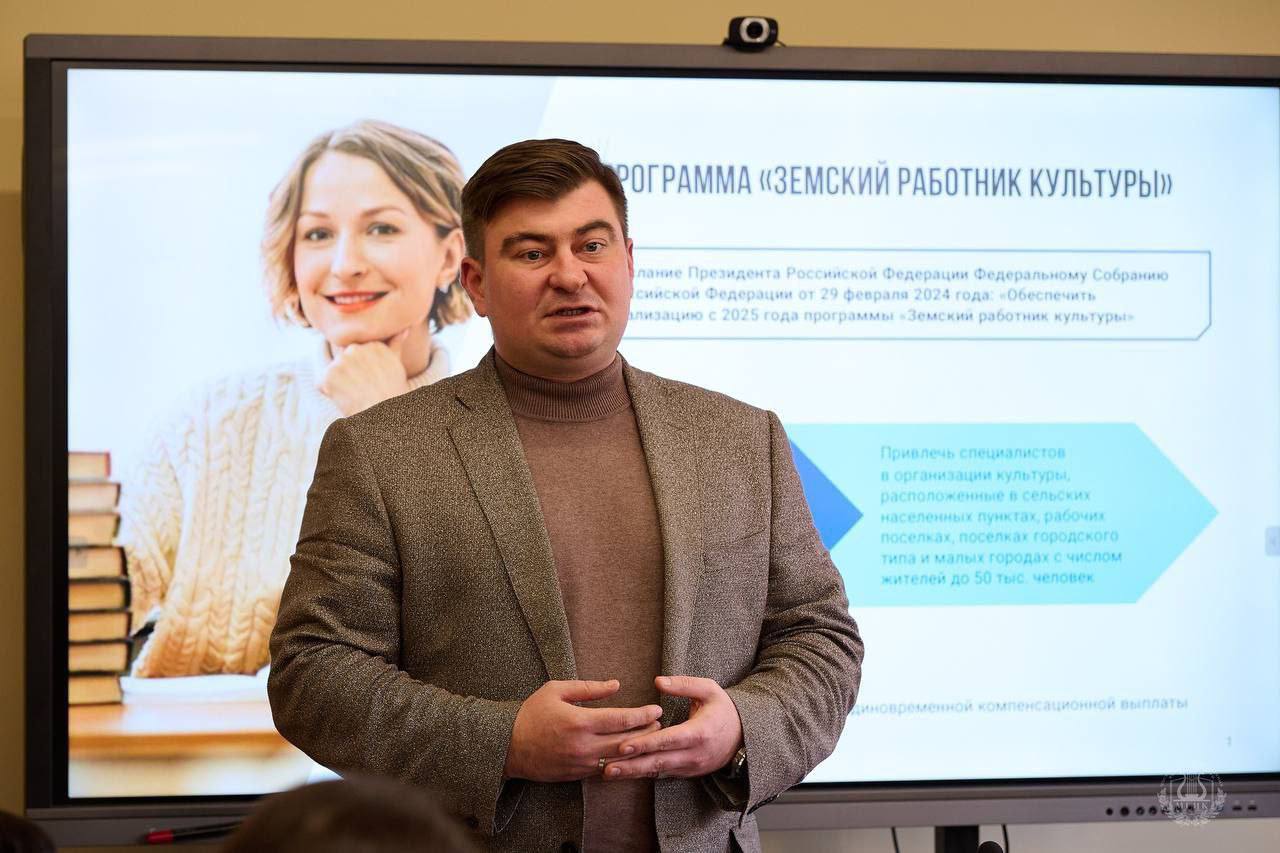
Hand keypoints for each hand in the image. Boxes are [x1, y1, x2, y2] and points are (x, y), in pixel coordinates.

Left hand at [319, 329, 411, 415]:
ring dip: (339, 384)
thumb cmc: (392, 393)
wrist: (384, 416)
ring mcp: (341, 362)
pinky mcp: (328, 376)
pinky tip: (345, 399)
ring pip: (333, 372)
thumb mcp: (396, 366)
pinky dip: (329, 393)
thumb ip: (395, 344)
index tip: (372, 381)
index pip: (357, 354)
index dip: (362, 370)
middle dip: (349, 374)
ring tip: (356, 395)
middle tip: (364, 390)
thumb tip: (404, 329)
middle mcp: (355, 349)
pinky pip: (322, 384)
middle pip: (344, 360)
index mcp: (372, 345)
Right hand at [504, 679, 663, 782]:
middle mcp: (583, 746)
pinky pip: (606, 770)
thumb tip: (616, 684)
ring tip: (652, 739)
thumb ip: (589, 688)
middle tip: (661, 723)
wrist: (507, 747)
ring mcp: (581, 764)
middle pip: (626, 741)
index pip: (621, 719)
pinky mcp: (577, 776)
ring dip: (638, 749)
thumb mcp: (556, 690)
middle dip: (647, 732)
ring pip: (619, 759)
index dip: (643, 715)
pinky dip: (622, 762)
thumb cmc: (531, 713)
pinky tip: (632, 755)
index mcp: (579, 722)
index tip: (656, 709)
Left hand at [603, 676, 742, 779]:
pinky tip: (624, 773)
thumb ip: (684, 685)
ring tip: (607, 773)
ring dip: (633, 773)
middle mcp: (693, 754)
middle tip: (605, 768)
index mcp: (699, 733)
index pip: (667, 740)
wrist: (744, 737)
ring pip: (657, 771)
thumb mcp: (709, 690)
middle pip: (658, 762)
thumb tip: (658, 681)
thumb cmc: (724, 709)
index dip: (645, 744)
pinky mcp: (686, 773)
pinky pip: (662, 774)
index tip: (623, 746)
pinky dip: (643, 773)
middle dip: (631, 766)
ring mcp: (690, 767)